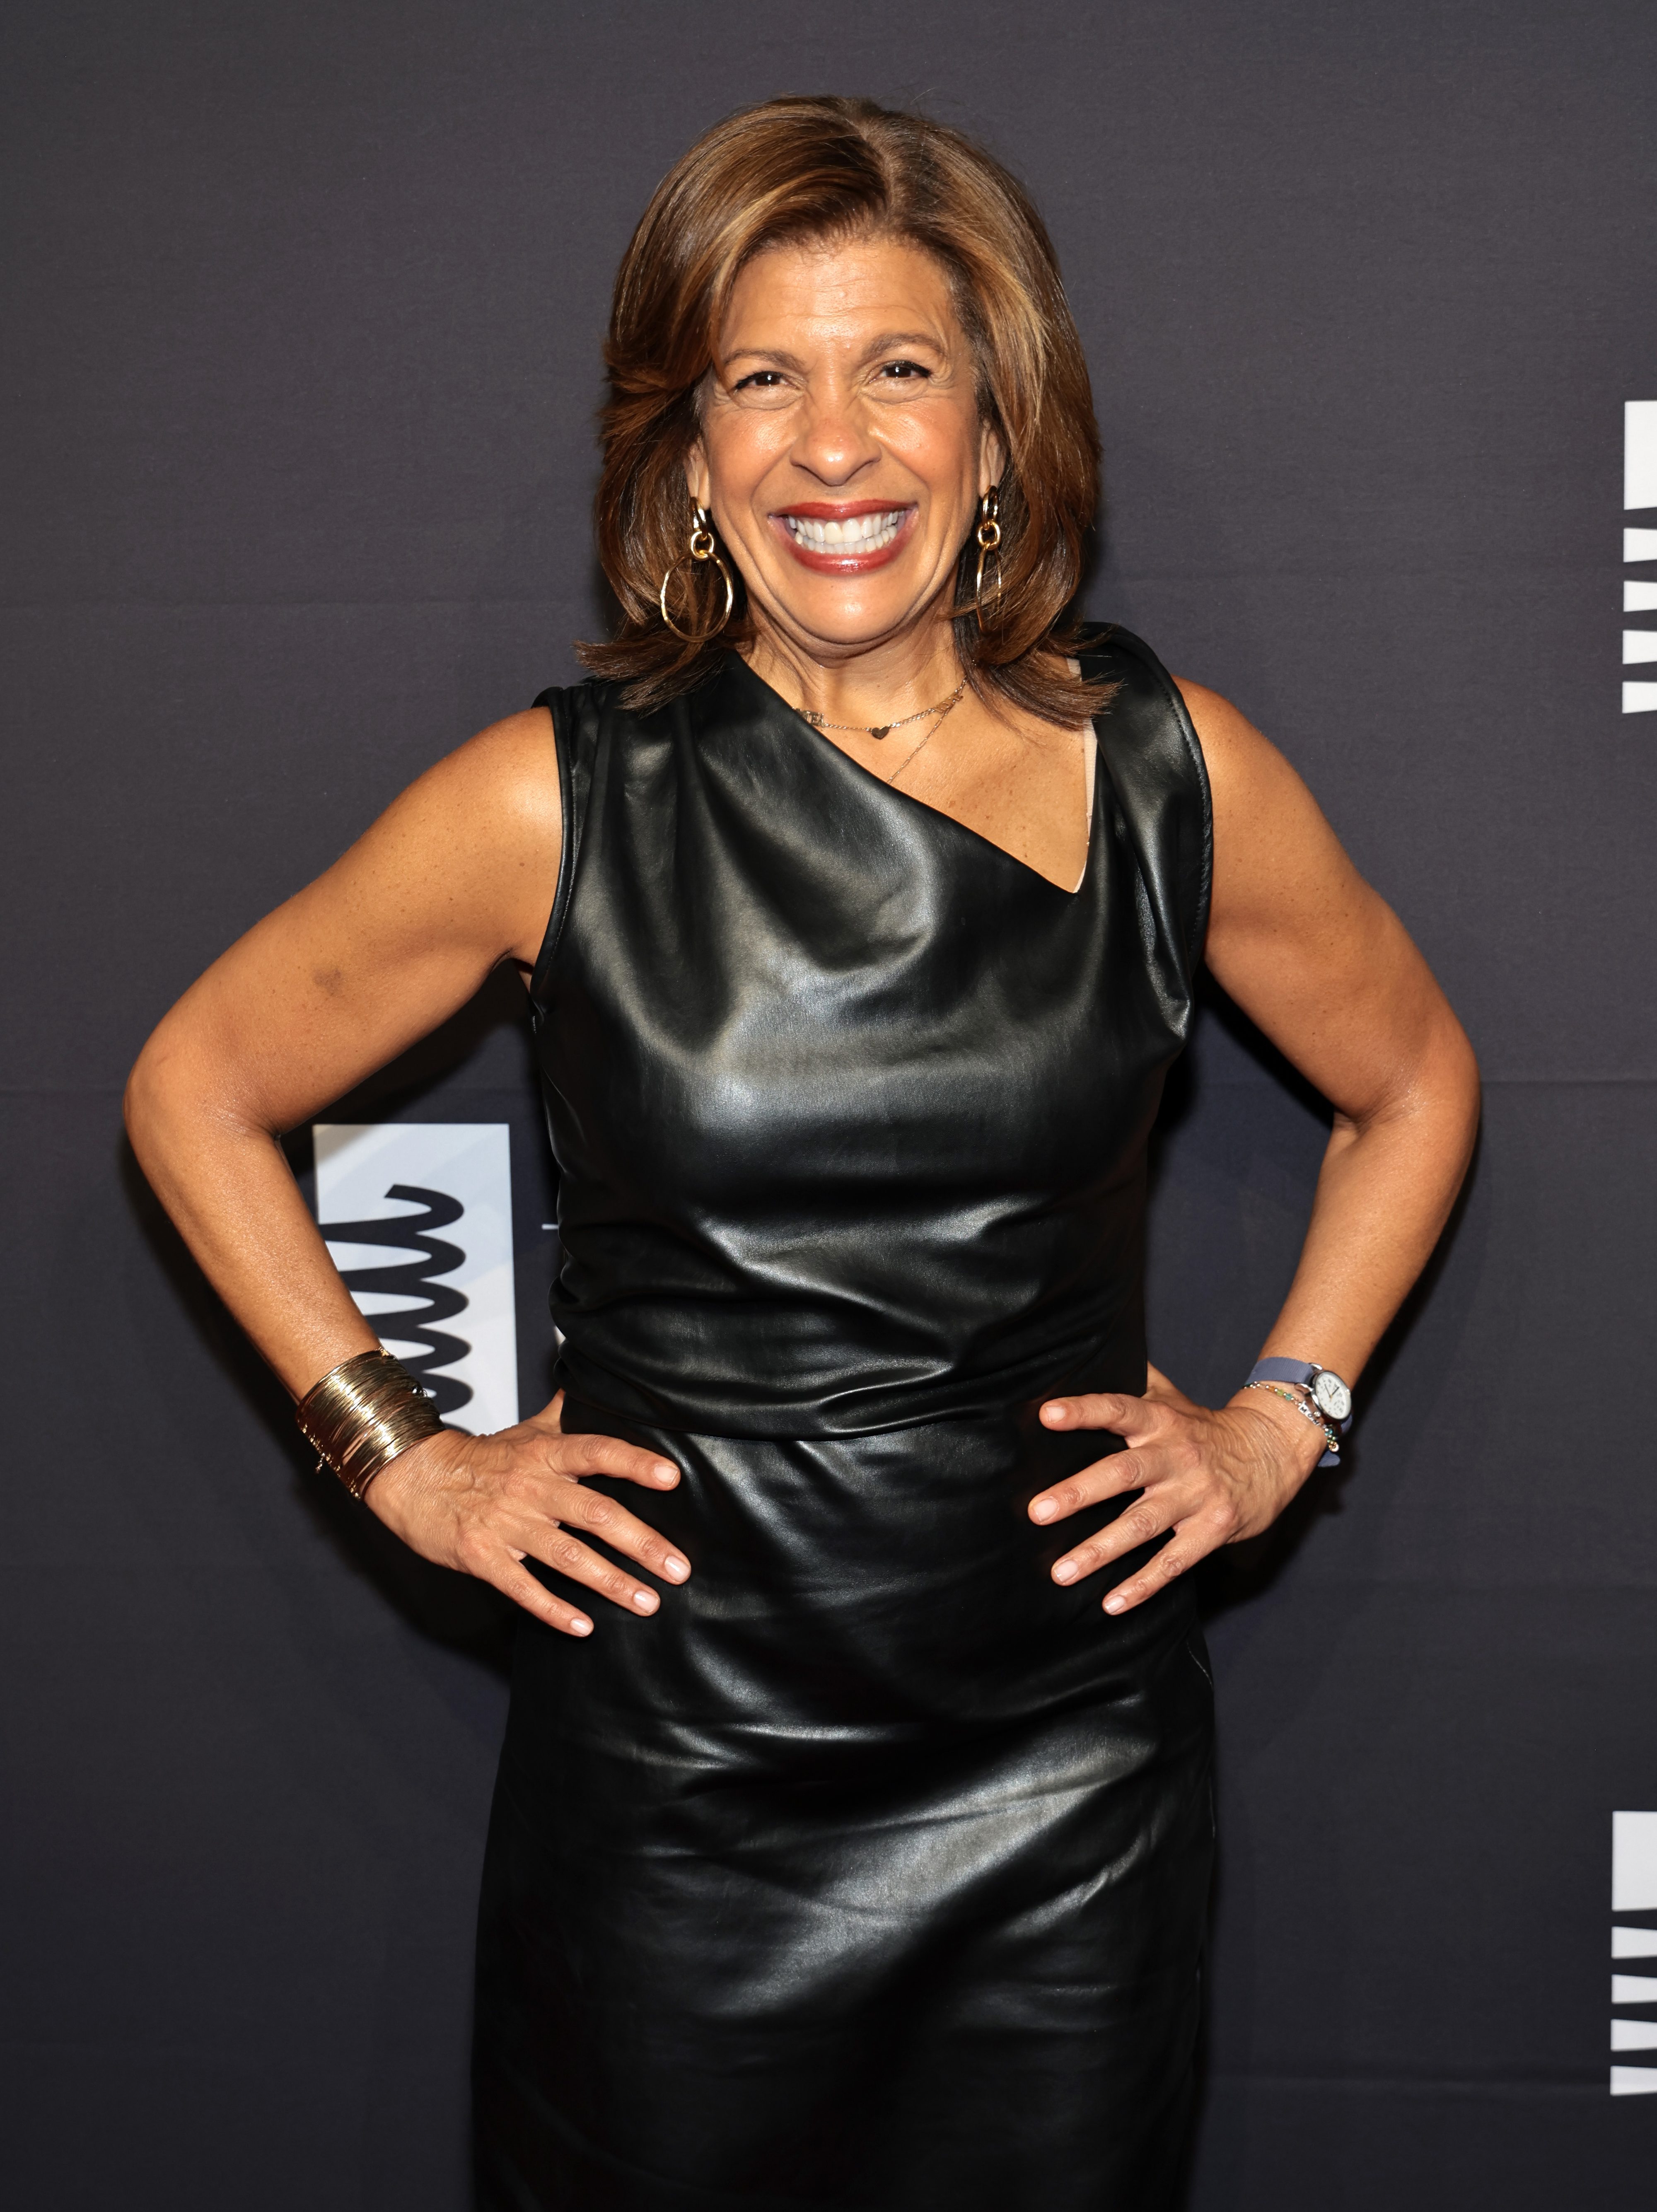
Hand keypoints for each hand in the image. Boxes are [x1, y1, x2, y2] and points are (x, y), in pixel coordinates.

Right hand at [363, 1389, 688, 1635]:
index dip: (635, 1463)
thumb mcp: (525, 1430)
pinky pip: (523, 1587)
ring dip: (611, 1583)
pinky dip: (553, 1609)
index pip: (597, 1452)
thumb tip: (596, 1387)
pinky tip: (583, 1627)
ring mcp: (507, 1525)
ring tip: (647, 1603)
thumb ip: (566, 1415)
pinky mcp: (483, 1557)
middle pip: (596, 1514)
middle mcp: (532, 1488)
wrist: (413, 1478)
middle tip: (679, 1569)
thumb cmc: (478, 1458)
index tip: (673, 1478)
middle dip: (642, 1544)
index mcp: (545, 1454)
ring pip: (568, 1556)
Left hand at [1028, 1362, 1327, 1614]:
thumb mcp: (1171, 1397)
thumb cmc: (1204, 1427)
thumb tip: (1082, 1355)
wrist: (1272, 1451)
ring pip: (1142, 1525)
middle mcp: (1176, 1456)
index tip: (1047, 1415)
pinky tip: (1111, 1602)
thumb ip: (1131, 1379)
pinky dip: (1143, 1585)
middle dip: (1078, 1493)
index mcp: (1161, 1421)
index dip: (1084, 1411)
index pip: (1118, 1410)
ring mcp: (1196, 1496)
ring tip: (1061, 1572)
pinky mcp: (1212, 1529)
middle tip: (1036, 1511)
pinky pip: (1174, 1562)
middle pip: (1123, 1473)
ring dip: (1099, 1550)